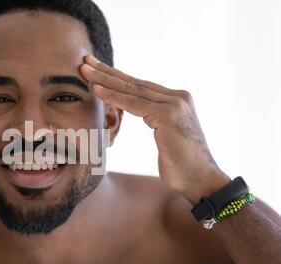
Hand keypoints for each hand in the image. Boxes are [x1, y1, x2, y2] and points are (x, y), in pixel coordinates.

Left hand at [80, 55, 230, 203]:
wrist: (200, 179)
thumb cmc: (181, 163)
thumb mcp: (166, 135)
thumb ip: (156, 119)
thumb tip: (144, 115)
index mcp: (177, 100)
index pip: (140, 86)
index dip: (116, 77)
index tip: (97, 69)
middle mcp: (177, 97)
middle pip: (134, 83)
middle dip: (107, 72)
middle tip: (86, 61)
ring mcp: (174, 104)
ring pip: (132, 90)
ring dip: (105, 80)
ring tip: (85, 71)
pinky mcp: (168, 115)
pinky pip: (134, 104)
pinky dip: (113, 97)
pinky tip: (96, 90)